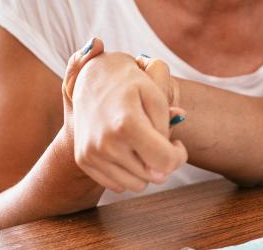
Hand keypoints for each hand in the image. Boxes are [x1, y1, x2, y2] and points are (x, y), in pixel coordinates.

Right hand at [62, 38, 187, 193]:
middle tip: (158, 140)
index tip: (176, 143)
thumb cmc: (131, 84)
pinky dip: (127, 172)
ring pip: (136, 186)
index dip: (178, 156)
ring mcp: (92, 154)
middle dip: (162, 162)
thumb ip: (167, 128)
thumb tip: (168, 162)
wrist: (92, 76)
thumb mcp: (156, 95)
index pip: (165, 162)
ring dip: (145, 170)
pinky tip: (126, 149)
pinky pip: (117, 185)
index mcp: (127, 124)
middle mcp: (106, 143)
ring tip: (142, 145)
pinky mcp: (84, 160)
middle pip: (152, 177)